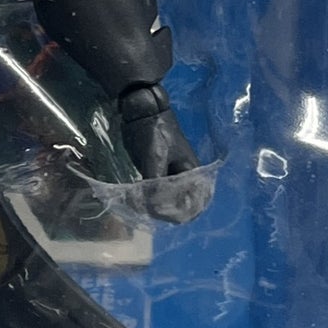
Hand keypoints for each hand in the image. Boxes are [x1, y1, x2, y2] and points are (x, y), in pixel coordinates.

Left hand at [118, 83, 209, 223]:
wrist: (142, 113)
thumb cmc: (154, 131)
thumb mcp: (156, 156)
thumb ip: (155, 182)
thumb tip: (150, 207)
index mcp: (193, 174)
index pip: (194, 205)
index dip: (178, 214)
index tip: (158, 211)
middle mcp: (185, 180)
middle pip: (180, 209)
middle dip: (162, 213)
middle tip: (143, 208)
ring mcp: (170, 180)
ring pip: (166, 205)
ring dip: (152, 209)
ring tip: (135, 203)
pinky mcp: (156, 178)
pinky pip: (154, 197)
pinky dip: (145, 202)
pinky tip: (133, 201)